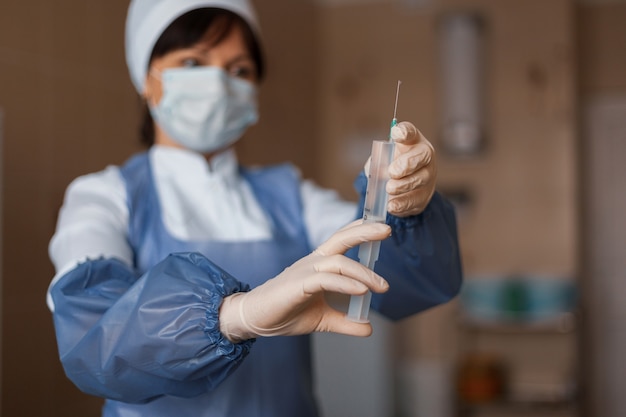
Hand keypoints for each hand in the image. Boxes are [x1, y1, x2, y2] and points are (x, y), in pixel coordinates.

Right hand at [219, 221, 390, 341]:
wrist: (256, 319)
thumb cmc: (286, 312)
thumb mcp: (322, 319)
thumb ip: (345, 322)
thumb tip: (369, 328)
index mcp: (319, 263)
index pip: (341, 239)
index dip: (359, 228)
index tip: (381, 225)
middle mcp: (313, 262)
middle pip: (341, 239)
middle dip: (364, 231)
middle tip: (387, 230)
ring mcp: (305, 271)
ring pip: (339, 262)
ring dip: (363, 273)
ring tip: (382, 286)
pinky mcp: (298, 284)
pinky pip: (325, 279)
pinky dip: (345, 283)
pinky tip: (361, 290)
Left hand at [386, 121, 436, 216]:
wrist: (400, 187)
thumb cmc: (390, 166)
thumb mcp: (381, 159)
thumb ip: (378, 162)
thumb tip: (376, 172)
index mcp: (411, 141)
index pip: (410, 132)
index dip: (404, 131)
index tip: (396, 134)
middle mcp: (423, 156)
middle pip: (422, 156)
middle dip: (406, 164)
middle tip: (392, 172)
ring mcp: (428, 175)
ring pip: (421, 179)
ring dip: (403, 185)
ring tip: (389, 189)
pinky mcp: (424, 195)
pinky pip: (416, 200)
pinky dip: (403, 203)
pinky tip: (391, 205)